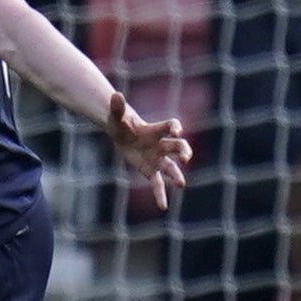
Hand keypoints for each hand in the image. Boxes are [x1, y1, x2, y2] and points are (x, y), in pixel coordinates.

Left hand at [107, 91, 192, 211]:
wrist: (122, 134)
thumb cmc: (120, 123)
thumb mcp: (115, 116)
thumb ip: (117, 107)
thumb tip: (114, 94)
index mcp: (156, 130)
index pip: (170, 126)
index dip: (175, 128)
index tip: (176, 131)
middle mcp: (162, 145)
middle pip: (178, 147)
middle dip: (184, 151)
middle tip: (186, 157)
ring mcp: (158, 158)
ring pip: (172, 168)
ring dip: (177, 175)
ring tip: (181, 184)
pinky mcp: (150, 170)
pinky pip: (157, 183)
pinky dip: (160, 194)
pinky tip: (163, 206)